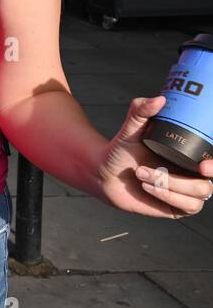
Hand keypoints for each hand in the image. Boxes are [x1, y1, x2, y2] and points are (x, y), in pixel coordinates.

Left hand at [96, 96, 212, 217]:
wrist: (104, 173)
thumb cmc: (121, 151)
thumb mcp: (131, 129)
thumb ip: (140, 111)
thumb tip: (158, 99)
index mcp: (190, 155)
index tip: (203, 165)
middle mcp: (192, 174)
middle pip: (208, 184)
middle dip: (182, 181)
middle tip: (156, 170)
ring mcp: (187, 192)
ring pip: (198, 195)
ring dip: (168, 186)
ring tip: (141, 174)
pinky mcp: (177, 207)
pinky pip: (186, 206)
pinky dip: (167, 196)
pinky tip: (147, 186)